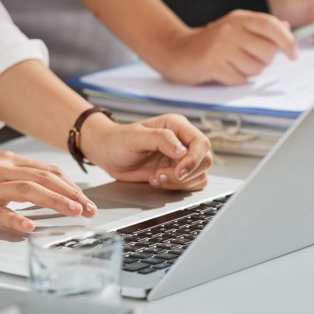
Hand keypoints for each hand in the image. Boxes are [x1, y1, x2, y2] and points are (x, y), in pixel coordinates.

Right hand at [0, 152, 96, 231]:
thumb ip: (20, 180)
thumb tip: (52, 191)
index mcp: (9, 162)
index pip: (49, 171)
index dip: (71, 185)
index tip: (86, 199)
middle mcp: (2, 170)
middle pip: (45, 178)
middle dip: (72, 193)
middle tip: (88, 208)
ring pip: (29, 189)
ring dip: (55, 201)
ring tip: (73, 211)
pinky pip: (0, 211)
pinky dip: (17, 218)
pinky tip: (30, 226)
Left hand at [84, 114, 212, 191]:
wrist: (108, 153)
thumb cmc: (118, 140)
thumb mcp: (135, 137)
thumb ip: (161, 139)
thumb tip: (183, 151)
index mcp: (177, 126)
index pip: (201, 143)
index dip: (194, 160)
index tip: (179, 172)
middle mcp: (183, 141)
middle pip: (205, 161)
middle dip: (185, 174)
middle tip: (161, 175)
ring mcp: (182, 158)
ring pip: (200, 175)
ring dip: (179, 182)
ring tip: (156, 178)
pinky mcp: (178, 172)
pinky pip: (192, 184)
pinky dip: (177, 187)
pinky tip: (158, 181)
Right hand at [159, 9, 297, 84]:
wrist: (177, 50)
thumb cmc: (210, 42)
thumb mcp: (234, 27)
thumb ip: (259, 28)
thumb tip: (285, 27)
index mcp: (239, 18)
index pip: (271, 26)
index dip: (288, 41)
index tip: (293, 54)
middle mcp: (231, 30)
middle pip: (267, 52)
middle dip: (263, 61)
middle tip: (249, 59)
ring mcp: (221, 47)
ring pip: (255, 68)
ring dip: (248, 72)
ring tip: (233, 64)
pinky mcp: (213, 64)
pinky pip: (239, 79)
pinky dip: (235, 79)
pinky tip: (223, 71)